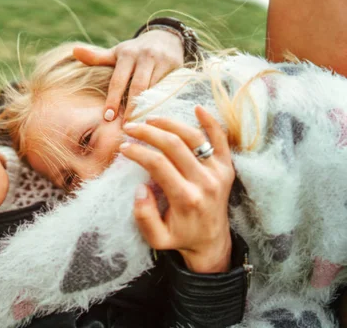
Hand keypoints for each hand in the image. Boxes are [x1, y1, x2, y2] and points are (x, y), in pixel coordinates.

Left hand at [73, 29, 183, 120]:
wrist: (166, 38)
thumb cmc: (134, 52)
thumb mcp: (116, 53)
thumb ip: (97, 57)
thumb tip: (74, 51)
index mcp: (126, 55)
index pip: (118, 80)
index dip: (113, 99)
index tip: (107, 118)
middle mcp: (144, 56)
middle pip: (137, 86)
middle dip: (130, 107)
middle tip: (125, 126)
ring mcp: (161, 62)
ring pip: (153, 88)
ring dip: (146, 107)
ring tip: (140, 126)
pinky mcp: (176, 67)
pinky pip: (167, 88)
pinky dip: (161, 102)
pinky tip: (156, 117)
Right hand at [120, 106, 233, 272]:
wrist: (211, 242)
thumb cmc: (180, 237)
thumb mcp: (156, 238)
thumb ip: (144, 216)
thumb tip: (140, 189)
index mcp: (186, 199)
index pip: (158, 164)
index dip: (137, 152)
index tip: (123, 147)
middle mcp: (205, 182)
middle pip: (174, 146)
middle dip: (148, 132)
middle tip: (130, 127)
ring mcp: (218, 173)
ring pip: (194, 137)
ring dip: (170, 124)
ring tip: (150, 119)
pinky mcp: (227, 168)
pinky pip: (221, 140)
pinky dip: (211, 122)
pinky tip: (197, 108)